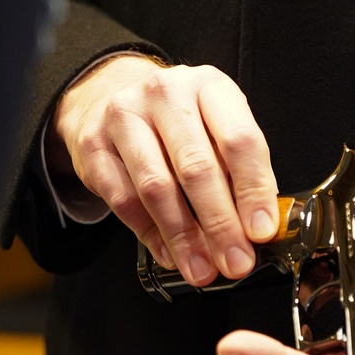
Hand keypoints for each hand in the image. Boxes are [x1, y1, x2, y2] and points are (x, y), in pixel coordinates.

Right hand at [46, 55, 278, 284]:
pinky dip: (150, 234)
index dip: (253, 190)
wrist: (108, 94)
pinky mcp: (93, 145)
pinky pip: (123, 199)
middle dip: (220, 224)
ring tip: (202, 269)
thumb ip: (237, 168)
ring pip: (156, 187)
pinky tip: (170, 255)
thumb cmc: (177, 119)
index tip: (261, 231)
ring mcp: (124, 116)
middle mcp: (165, 94)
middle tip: (235, 261)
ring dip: (183, 237)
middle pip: (196, 166)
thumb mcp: (216, 124)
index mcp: (209, 86)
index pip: (239, 140)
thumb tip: (256, 227)